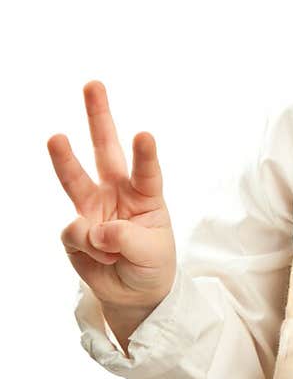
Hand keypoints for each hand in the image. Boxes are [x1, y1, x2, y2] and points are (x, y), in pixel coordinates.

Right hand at [48, 80, 176, 315]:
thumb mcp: (151, 254)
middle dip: (99, 118)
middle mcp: (116, 192)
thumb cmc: (151, 264)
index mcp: (145, 193)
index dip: (144, 154)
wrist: (133, 292)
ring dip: (64, 157)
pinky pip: (75, 234)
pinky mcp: (75, 231)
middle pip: (105, 150)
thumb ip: (125, 239)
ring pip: (75, 177)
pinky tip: (103, 258)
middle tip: (93, 85)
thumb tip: (92, 229)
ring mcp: (92, 208)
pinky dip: (89, 249)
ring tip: (56, 138)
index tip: (144, 135)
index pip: (146, 170)